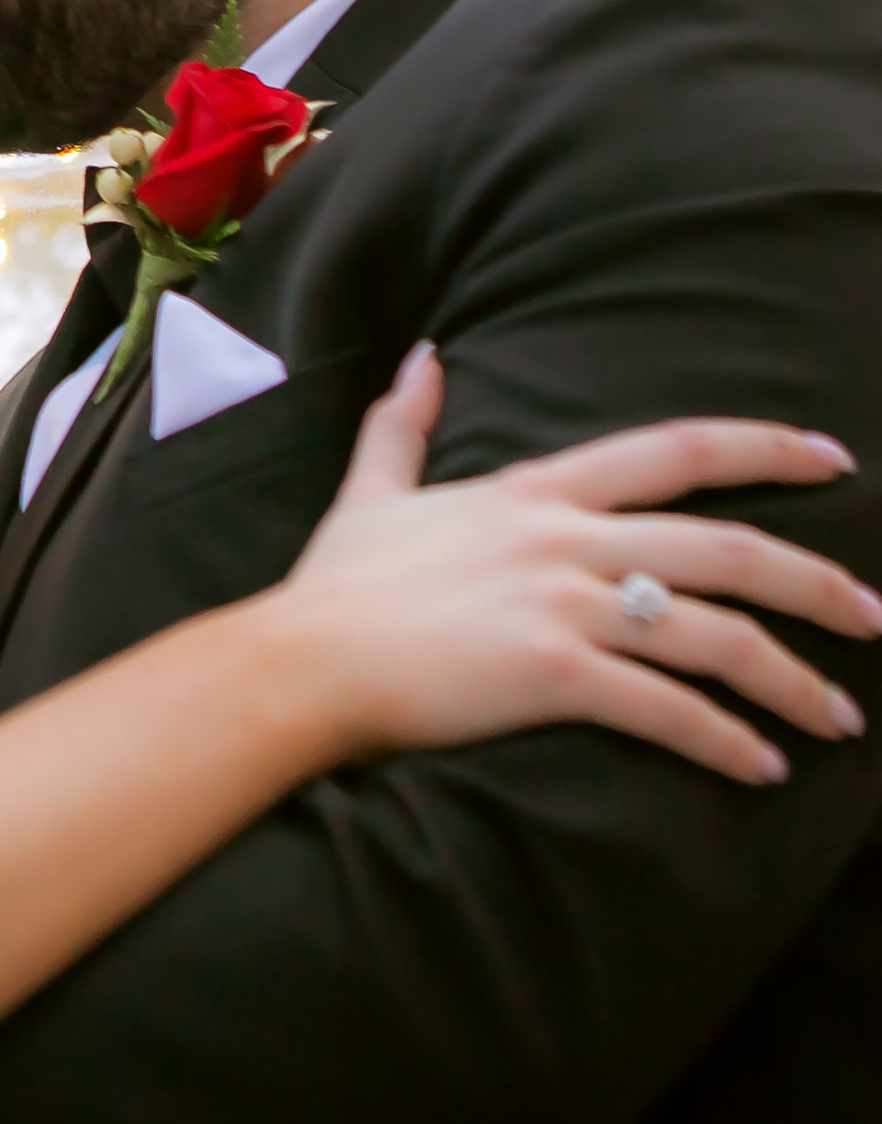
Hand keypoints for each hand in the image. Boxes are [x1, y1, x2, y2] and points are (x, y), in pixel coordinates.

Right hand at [282, 349, 877, 781]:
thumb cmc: (334, 589)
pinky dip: (725, 740)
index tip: (831, 455)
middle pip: (724, 546)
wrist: (299, 661)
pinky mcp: (554, 675)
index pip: (672, 450)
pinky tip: (763, 767)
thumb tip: (424, 357)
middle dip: (815, 580)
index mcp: (535, 492)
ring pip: (713, 631)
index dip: (760, 447)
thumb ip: (405, 424)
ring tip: (837, 716)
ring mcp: (563, 604)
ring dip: (789, 676)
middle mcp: (565, 539)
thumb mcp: (373, 490)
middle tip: (874, 614)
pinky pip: (666, 709)